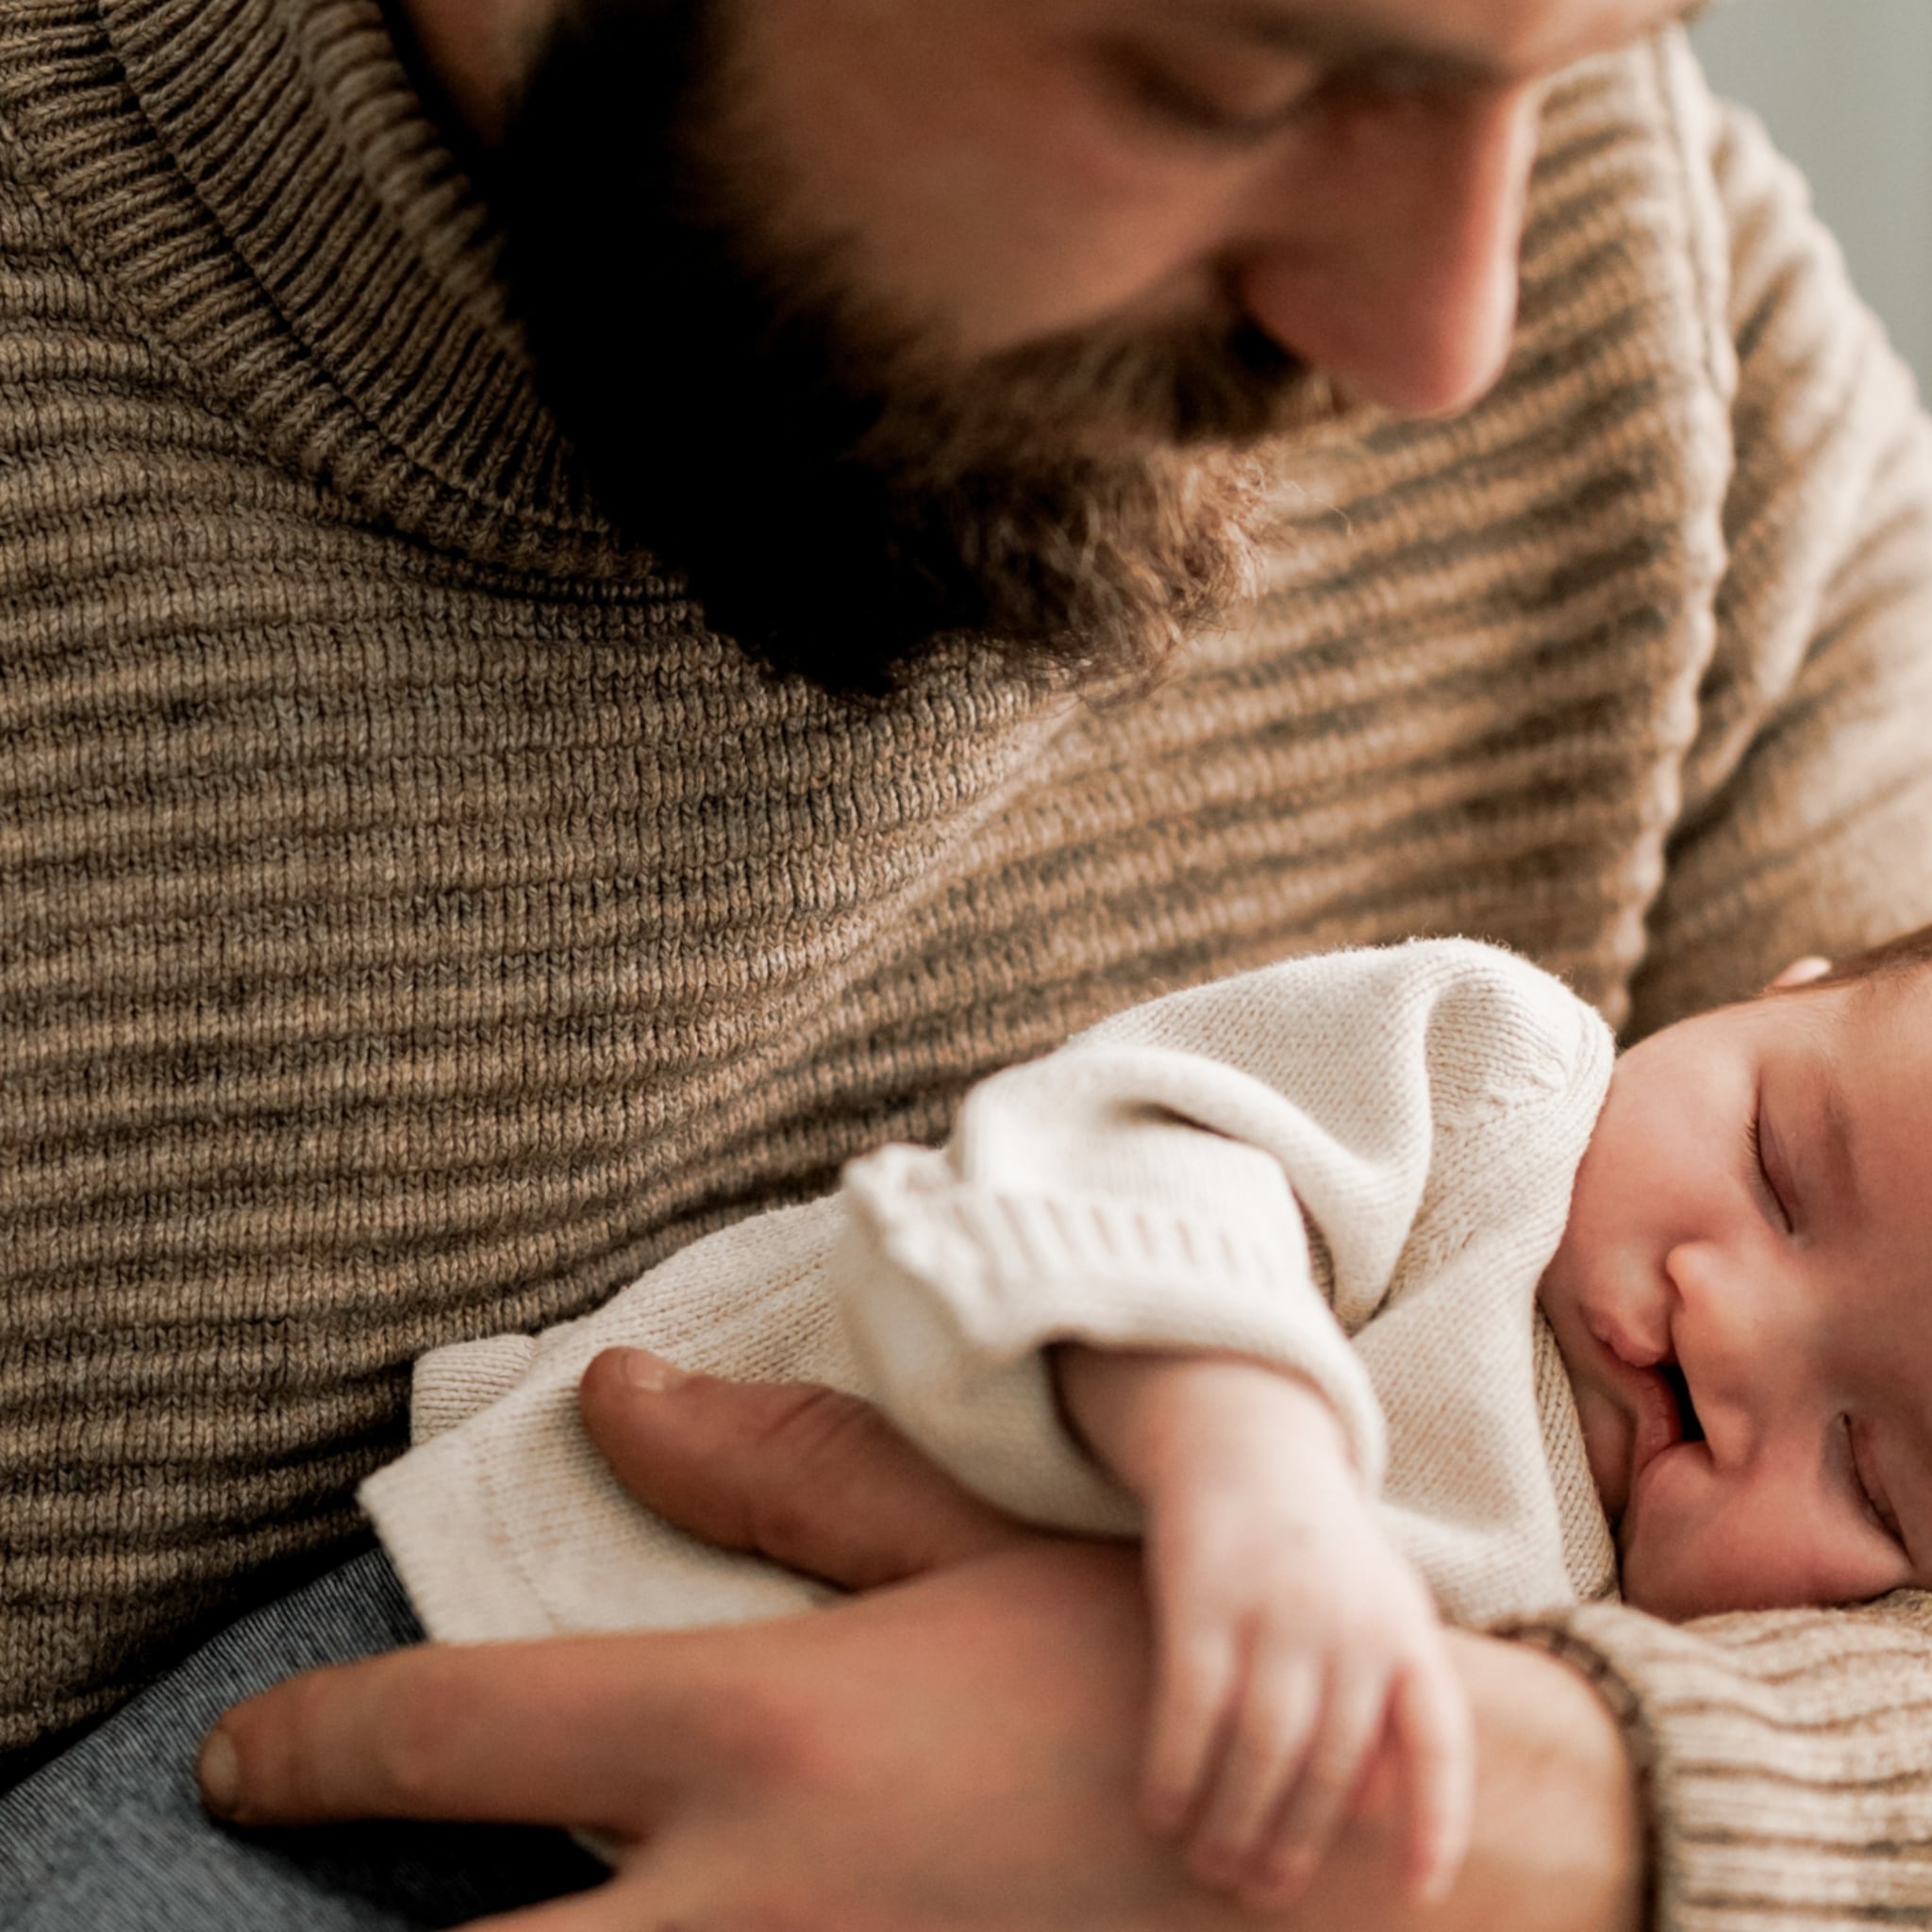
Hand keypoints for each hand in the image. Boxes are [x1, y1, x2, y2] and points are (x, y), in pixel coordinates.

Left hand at [199, 1351, 1641, 1931]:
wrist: (1320, 1866)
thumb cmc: (1131, 1678)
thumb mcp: (960, 1544)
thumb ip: (778, 1478)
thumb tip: (616, 1393)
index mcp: (755, 1733)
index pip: (456, 1738)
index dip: (313, 1747)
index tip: (246, 1760)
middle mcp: (746, 1902)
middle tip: (304, 1903)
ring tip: (478, 1911)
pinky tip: (647, 1922)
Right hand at [1061, 1349, 1470, 1913]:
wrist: (1244, 1441)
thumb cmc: (1316, 1550)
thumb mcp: (1378, 1605)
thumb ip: (1385, 1699)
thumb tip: (1373, 1815)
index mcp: (1406, 1627)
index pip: (1438, 1737)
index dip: (1435, 1820)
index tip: (1422, 1893)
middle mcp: (1350, 1619)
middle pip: (1331, 1764)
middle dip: (1294, 1842)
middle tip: (1259, 1892)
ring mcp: (1276, 1606)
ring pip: (1262, 1748)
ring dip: (1234, 1821)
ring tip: (1211, 1864)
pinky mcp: (1202, 1594)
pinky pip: (1192, 1707)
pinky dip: (1177, 1770)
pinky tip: (1161, 1810)